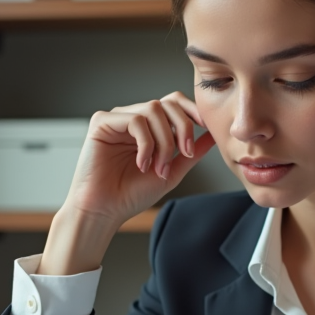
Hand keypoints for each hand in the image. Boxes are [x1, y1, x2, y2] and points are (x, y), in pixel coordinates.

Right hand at [38, 92, 216, 275]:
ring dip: (164, 140)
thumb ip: (191, 153)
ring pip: (153, 110)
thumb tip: (213, 135)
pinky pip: (134, 119)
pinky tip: (141, 164)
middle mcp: (132, 119)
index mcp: (148, 128)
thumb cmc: (131, 195)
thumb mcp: (171, 172)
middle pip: (167, 102)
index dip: (192, 111)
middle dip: (182, 127)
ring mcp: (117, 119)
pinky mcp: (101, 122)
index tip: (207, 127)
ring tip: (158, 167)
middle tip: (186, 152)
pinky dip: (145, 143)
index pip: (174, 104)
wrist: (104, 211)